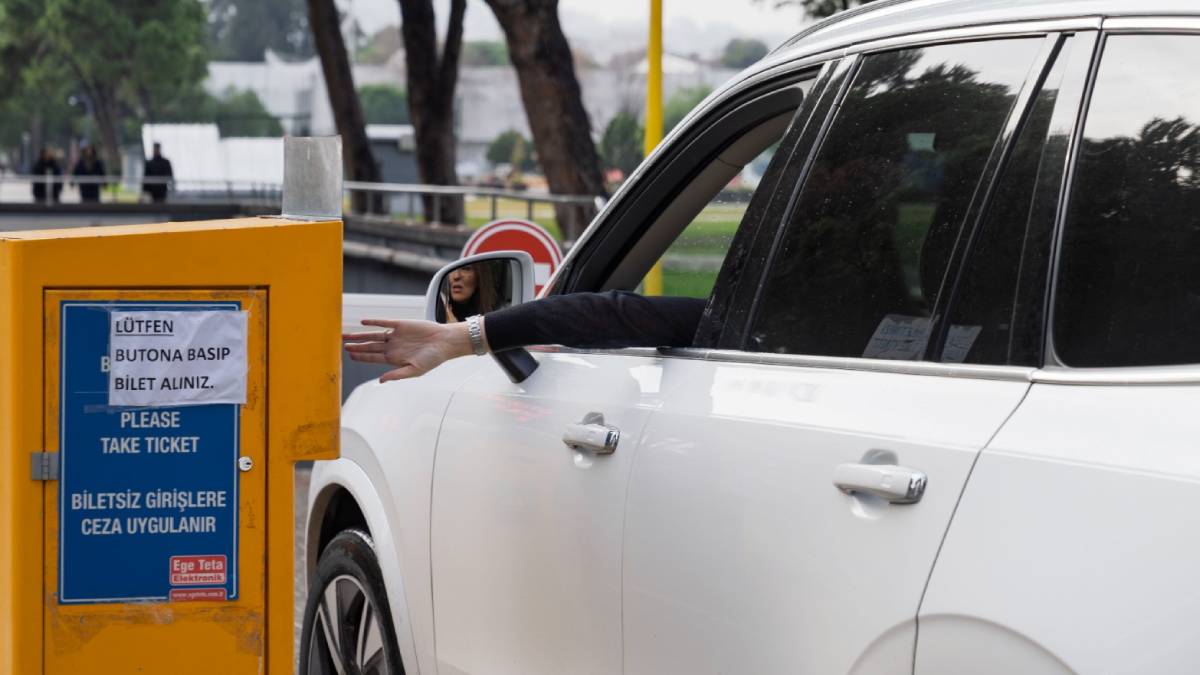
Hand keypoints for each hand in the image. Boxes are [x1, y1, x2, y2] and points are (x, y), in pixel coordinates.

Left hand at [343, 319, 474, 381]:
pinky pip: (384, 322)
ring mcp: (396, 335)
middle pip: (370, 346)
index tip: (349, 355)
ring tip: (346, 335)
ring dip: (360, 335)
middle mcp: (393, 346)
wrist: (445, 342)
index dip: (360, 356)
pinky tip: (363, 322)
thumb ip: (397, 375)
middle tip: (342, 344)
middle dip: (356, 346)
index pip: (373, 357)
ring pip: (373, 335)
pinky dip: (374, 322)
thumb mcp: (415, 371)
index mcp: (394, 358)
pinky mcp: (401, 324)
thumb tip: (380, 381)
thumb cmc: (433, 359)